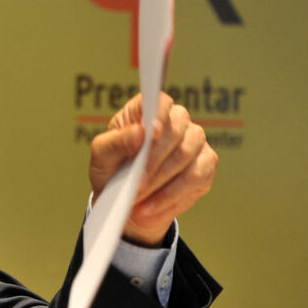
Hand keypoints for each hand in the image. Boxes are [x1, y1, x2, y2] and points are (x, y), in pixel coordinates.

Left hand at [88, 92, 217, 245]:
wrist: (125, 203)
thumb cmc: (112, 171)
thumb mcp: (101, 157)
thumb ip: (116, 141)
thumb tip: (140, 132)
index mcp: (146, 112)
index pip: (160, 101)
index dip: (159, 113)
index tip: (152, 132)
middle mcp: (175, 121)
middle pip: (177, 128)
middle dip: (153, 159)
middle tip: (135, 181)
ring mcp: (194, 142)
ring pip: (186, 154)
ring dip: (159, 179)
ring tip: (137, 196)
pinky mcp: (205, 166)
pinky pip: (196, 177)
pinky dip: (170, 194)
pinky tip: (150, 206)